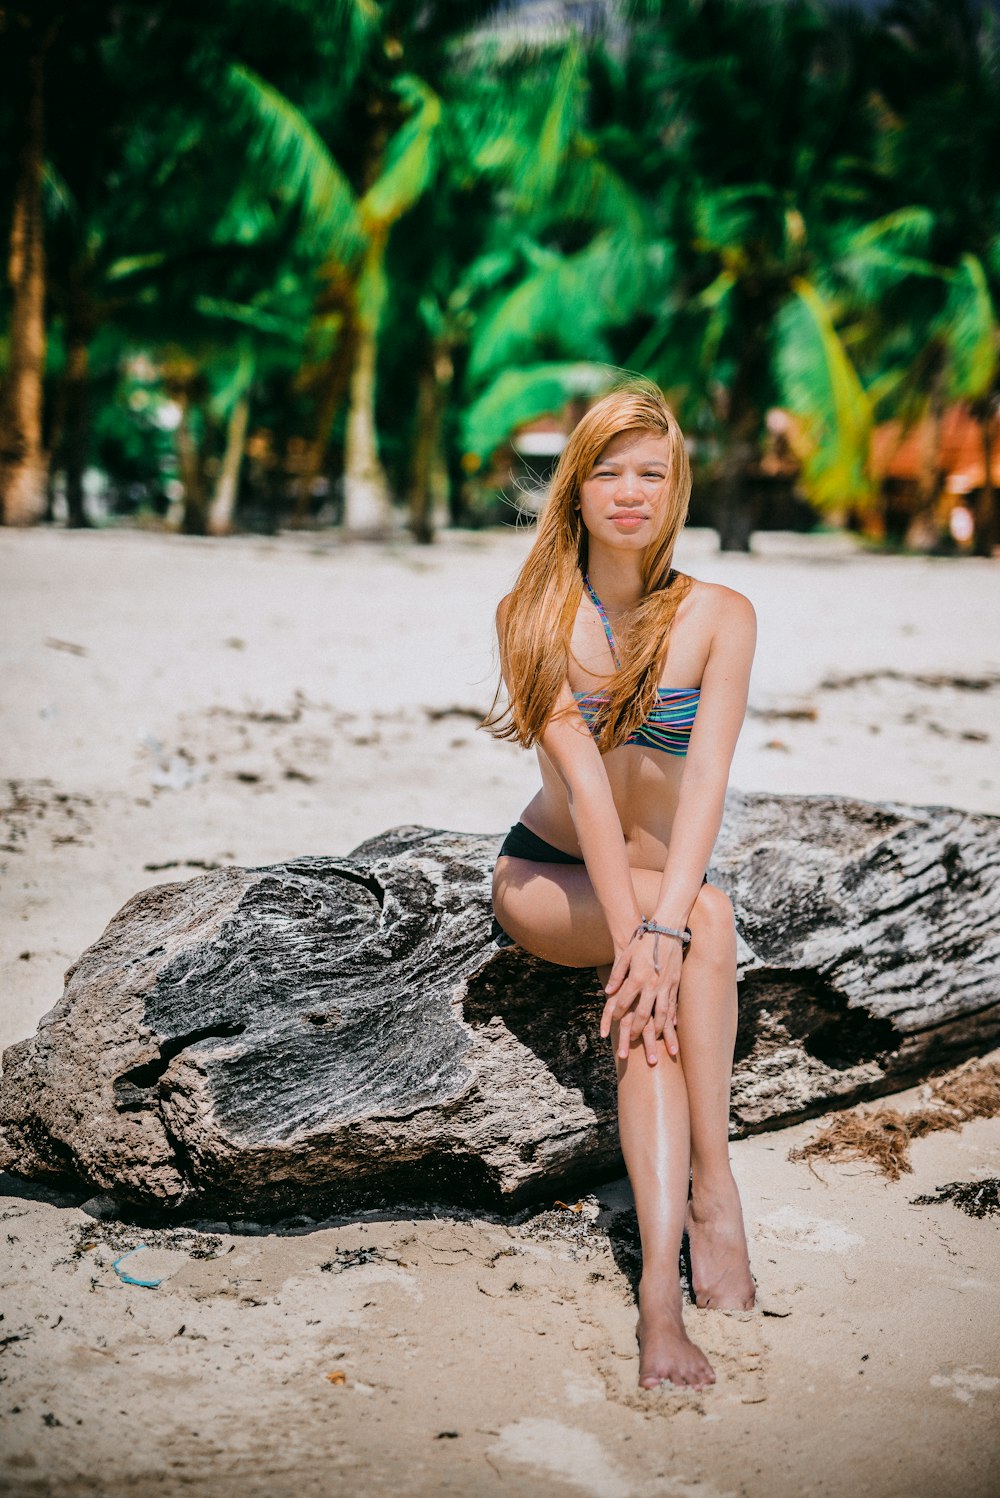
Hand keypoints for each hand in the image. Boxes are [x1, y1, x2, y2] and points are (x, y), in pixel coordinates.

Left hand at [600, 930, 683, 1064]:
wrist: (667, 930)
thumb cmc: (644, 941)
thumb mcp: (626, 955)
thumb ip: (617, 975)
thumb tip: (608, 992)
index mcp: (637, 977)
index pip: (624, 1001)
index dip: (616, 1013)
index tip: (613, 1020)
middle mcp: (651, 985)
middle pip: (642, 1014)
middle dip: (635, 1029)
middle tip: (630, 1039)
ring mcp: (665, 986)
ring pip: (661, 1014)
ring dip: (656, 1029)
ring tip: (652, 1039)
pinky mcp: (675, 984)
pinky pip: (673, 1006)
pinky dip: (670, 1019)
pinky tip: (669, 1027)